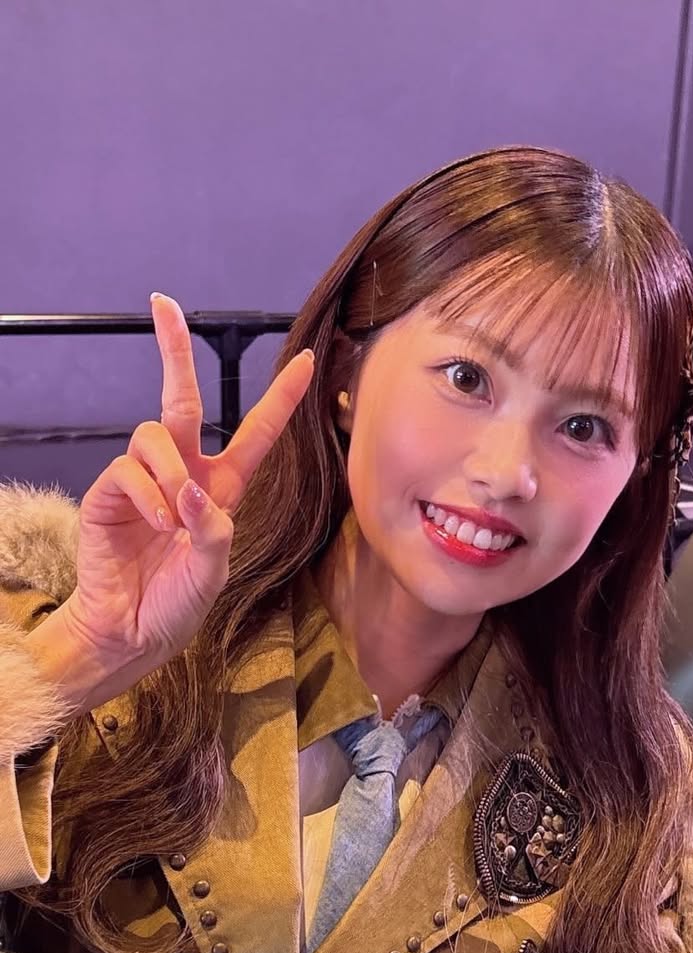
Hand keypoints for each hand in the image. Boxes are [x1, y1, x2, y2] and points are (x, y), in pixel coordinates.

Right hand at [49, 293, 314, 708]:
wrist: (131, 632)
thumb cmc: (177, 604)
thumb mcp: (214, 571)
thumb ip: (213, 530)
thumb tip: (191, 491)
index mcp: (222, 489)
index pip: (255, 434)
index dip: (281, 399)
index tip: (305, 360)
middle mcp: (183, 474)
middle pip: (182, 398)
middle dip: (173, 349)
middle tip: (162, 303)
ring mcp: (145, 480)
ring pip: (157, 435)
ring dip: (171, 474)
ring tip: (173, 520)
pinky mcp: (110, 492)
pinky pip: (130, 469)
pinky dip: (148, 495)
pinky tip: (156, 525)